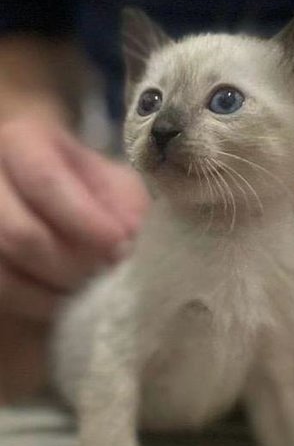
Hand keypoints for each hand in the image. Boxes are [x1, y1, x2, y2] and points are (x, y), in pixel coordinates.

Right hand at [0, 104, 149, 319]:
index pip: (45, 180)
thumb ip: (125, 201)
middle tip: (106, 271)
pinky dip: (36, 303)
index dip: (84, 220)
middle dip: (73, 263)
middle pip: (21, 234)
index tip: (120, 245)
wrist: (50, 193)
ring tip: (89, 284)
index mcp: (21, 142)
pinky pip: (0, 291)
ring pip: (5, 271)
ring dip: (55, 287)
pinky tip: (64, 297)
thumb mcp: (112, 180)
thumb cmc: (86, 185)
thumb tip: (128, 234)